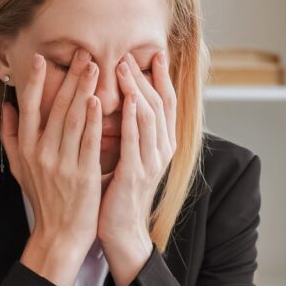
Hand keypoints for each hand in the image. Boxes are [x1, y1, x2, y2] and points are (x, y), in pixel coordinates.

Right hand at [0, 48, 102, 285]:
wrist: (60, 234)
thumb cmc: (43, 199)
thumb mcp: (20, 169)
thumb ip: (11, 136)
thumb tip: (5, 106)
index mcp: (26, 149)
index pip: (28, 107)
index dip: (33, 81)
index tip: (40, 57)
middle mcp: (42, 153)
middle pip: (55, 108)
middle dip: (69, 77)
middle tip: (82, 52)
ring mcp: (62, 164)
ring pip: (73, 119)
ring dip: (83, 90)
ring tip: (94, 66)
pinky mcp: (84, 175)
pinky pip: (89, 142)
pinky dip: (93, 120)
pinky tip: (98, 101)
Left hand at [99, 50, 177, 285]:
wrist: (121, 232)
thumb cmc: (119, 194)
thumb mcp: (129, 156)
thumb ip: (130, 131)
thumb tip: (123, 101)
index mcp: (162, 145)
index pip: (166, 103)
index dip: (161, 78)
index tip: (154, 54)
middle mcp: (162, 151)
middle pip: (160, 104)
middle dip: (146, 77)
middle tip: (130, 54)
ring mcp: (151, 163)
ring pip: (149, 117)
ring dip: (137, 90)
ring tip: (125, 68)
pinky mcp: (135, 174)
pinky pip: (136, 141)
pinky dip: (132, 118)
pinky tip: (126, 100)